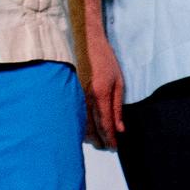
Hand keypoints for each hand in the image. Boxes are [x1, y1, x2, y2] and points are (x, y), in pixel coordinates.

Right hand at [79, 24, 125, 149]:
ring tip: (100, 141)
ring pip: (81, 125)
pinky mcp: (69, 95)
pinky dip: (81, 127)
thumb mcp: (118, 81)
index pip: (105, 124)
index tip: (115, 147)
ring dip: (91, 137)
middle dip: (101, 141)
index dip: (110, 138)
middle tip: (108, 147)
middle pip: (92, 129)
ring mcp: (75, 97)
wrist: (85, 42)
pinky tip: (87, 130)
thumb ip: (118, 106)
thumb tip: (120, 128)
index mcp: (100, 94)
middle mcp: (85, 98)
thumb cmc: (104, 59)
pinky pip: (74, 117)